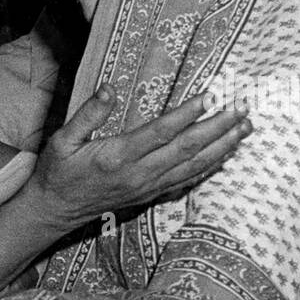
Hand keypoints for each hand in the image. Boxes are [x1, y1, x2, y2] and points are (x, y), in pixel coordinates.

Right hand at [29, 86, 251, 228]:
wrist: (54, 210)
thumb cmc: (57, 172)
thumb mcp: (61, 140)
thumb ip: (87, 115)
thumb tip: (109, 89)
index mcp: (117, 156)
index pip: (160, 132)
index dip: (188, 114)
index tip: (211, 96)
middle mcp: (138, 174)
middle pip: (187, 149)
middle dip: (218, 127)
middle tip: (242, 107)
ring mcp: (147, 187)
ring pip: (193, 166)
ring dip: (223, 146)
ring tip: (245, 127)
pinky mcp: (151, 194)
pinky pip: (187, 180)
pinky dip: (211, 166)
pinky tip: (227, 153)